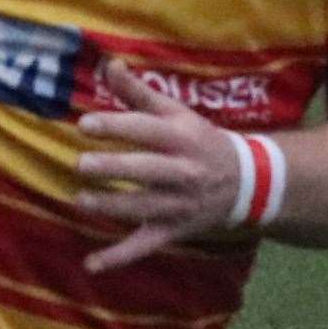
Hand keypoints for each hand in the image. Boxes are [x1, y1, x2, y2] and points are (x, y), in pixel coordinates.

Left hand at [75, 61, 245, 272]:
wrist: (245, 182)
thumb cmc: (199, 140)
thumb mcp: (176, 113)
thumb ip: (139, 92)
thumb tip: (107, 64)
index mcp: (181, 138)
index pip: (147, 130)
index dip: (117, 126)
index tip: (85, 124)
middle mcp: (182, 171)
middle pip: (147, 170)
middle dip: (115, 167)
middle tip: (82, 164)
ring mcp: (178, 204)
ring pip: (144, 208)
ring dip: (113, 207)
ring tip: (81, 200)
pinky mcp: (173, 230)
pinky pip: (144, 246)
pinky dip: (118, 258)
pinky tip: (91, 264)